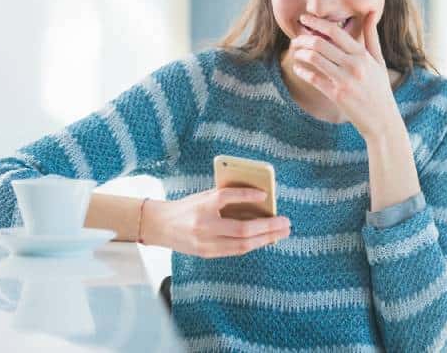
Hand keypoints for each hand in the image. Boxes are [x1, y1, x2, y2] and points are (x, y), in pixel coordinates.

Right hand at [142, 188, 290, 257]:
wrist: (160, 226)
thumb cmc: (186, 208)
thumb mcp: (202, 197)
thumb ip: (225, 198)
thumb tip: (257, 201)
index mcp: (201, 206)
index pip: (226, 197)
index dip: (246, 195)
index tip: (265, 193)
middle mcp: (203, 225)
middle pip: (241, 228)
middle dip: (267, 226)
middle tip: (285, 222)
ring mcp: (205, 243)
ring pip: (242, 244)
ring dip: (265, 239)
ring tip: (281, 232)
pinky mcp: (207, 253)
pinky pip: (235, 250)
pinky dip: (252, 244)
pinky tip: (265, 239)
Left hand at [291, 11, 399, 139]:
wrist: (382, 119)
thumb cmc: (379, 88)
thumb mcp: (378, 60)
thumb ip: (372, 36)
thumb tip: (372, 11)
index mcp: (363, 54)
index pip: (336, 32)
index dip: (317, 22)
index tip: (304, 18)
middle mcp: (354, 65)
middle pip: (320, 44)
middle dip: (303, 39)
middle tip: (295, 39)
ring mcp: (345, 80)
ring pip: (314, 59)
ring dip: (300, 54)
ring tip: (296, 52)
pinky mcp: (336, 95)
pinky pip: (313, 78)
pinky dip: (301, 71)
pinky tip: (297, 68)